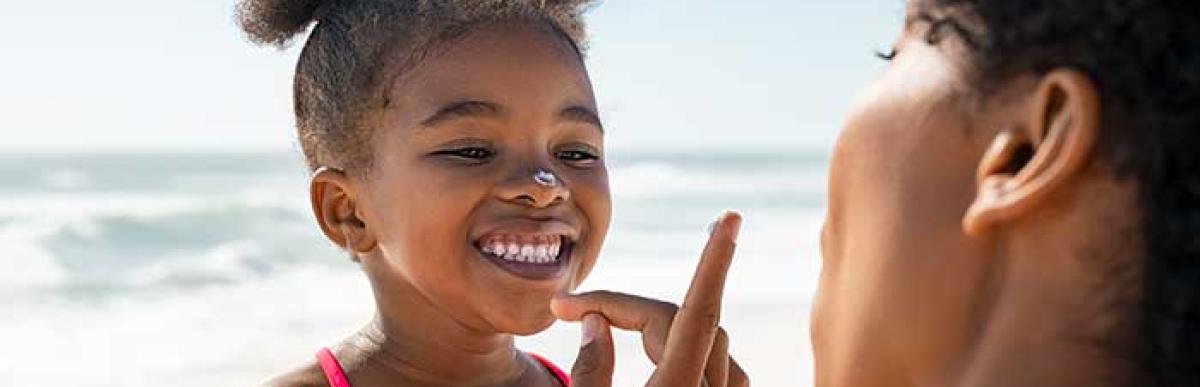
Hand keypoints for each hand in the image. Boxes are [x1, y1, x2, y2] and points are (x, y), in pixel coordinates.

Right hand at [553, 211, 748, 386]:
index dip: (714, 260)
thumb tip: (594, 321)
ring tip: (611, 321)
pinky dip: (697, 348)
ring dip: (669, 323)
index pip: (699, 312)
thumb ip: (590, 371)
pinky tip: (665, 350)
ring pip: (712, 341)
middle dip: (627, 307)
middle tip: (571, 309)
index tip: (731, 218)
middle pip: (683, 323)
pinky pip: (722, 370)